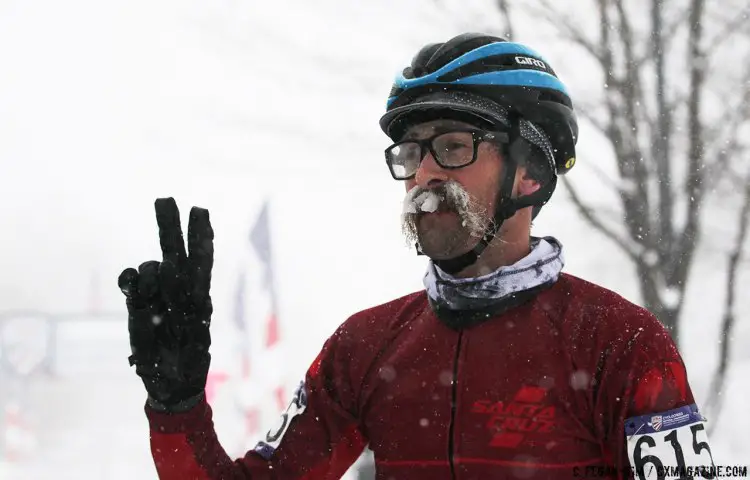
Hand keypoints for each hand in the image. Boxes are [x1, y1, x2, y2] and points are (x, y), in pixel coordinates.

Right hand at [118, 197, 213, 411]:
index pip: (201, 261)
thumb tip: (160, 267)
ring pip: (154, 269)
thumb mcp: (193, 340)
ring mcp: (159, 300)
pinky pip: (133, 286)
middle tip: (164, 199)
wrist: (173, 387)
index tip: (200, 211)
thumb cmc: (189, 365)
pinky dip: (131, 280)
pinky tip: (132, 280)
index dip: (200, 236)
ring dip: (152, 270)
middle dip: (171, 227)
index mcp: (200, 299)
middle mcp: (181, 295)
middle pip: (177, 255)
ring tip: (157, 286)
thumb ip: (185, 303)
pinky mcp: (141, 309)